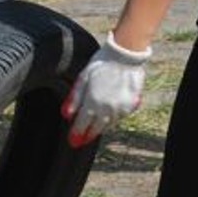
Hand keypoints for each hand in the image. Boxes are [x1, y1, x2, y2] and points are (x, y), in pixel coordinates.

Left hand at [60, 31, 151, 146]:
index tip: (72, 141)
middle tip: (82, 139)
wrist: (125, 55)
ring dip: (100, 127)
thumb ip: (74, 98)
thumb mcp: (83, 78)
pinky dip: (112, 119)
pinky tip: (107, 116)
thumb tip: (67, 115)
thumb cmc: (101, 64)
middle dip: (88, 135)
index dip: (76, 133)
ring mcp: (120, 109)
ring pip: (108, 124)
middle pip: (96, 128)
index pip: (82, 124)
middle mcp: (107, 109)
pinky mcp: (130, 106)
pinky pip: (119, 118)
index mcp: (93, 102)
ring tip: (94, 128)